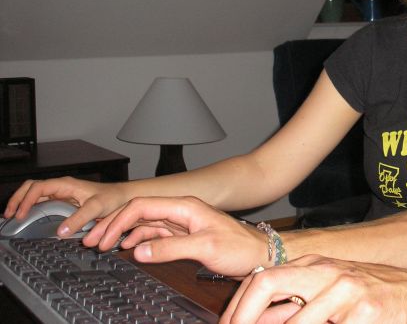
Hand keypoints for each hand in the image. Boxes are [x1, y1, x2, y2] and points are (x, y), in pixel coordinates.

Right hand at [3, 176, 127, 236]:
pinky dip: (32, 207)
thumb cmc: (112, 197)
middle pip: (31, 187)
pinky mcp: (65, 202)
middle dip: (17, 199)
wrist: (123, 197)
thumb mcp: (96, 208)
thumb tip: (60, 231)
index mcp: (66, 184)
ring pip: (35, 193)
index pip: (38, 188)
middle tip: (9, 215)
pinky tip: (29, 217)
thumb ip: (79, 218)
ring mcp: (62, 194)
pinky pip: (43, 201)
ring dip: (23, 202)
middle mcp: (62, 187)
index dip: (26, 200)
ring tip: (13, 216)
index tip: (20, 214)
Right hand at [84, 195, 270, 278]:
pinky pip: (154, 234)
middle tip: (93, 241)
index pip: (143, 206)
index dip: (119, 220)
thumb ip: (171, 247)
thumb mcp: (205, 247)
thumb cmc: (240, 247)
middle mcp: (181, 211)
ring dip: (123, 233)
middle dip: (114, 225)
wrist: (260, 253)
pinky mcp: (184, 235)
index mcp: (185, 207)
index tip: (103, 236)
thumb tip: (138, 250)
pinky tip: (127, 247)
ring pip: (144, 223)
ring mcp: (181, 222)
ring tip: (103, 245)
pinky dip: (137, 240)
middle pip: (139, 213)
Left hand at [220, 254, 406, 323]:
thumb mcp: (334, 294)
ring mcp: (344, 289)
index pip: (261, 278)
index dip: (237, 307)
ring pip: (296, 320)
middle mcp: (325, 271)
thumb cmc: (379, 295)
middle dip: (242, 316)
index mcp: (315, 265)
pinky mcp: (364, 310)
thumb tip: (262, 321)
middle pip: (267, 282)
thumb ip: (299, 307)